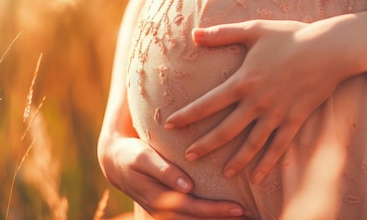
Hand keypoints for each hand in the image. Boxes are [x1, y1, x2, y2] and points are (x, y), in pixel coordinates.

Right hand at [97, 135, 244, 219]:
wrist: (115, 161)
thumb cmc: (132, 154)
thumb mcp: (144, 157)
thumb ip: (164, 171)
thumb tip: (186, 186)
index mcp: (160, 199)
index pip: (194, 209)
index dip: (216, 210)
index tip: (239, 208)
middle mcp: (164, 211)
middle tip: (252, 216)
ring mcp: (166, 212)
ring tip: (246, 217)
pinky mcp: (169, 208)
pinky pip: (191, 218)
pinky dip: (209, 218)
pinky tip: (226, 215)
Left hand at [164, 20, 346, 184]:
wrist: (329, 50)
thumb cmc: (291, 36)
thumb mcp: (254, 30)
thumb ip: (223, 34)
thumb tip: (194, 34)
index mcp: (243, 81)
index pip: (207, 104)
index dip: (187, 115)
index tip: (169, 125)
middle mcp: (256, 103)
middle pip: (225, 131)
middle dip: (205, 145)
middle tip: (189, 156)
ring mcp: (276, 114)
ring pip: (251, 144)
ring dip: (236, 160)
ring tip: (224, 173)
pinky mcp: (295, 120)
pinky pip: (279, 147)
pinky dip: (268, 163)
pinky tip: (258, 177)